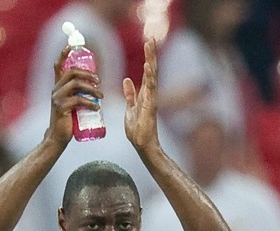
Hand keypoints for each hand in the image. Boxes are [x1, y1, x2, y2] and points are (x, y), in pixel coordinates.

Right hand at [46, 47, 101, 146]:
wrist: (58, 137)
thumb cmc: (68, 120)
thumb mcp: (72, 103)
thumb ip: (79, 94)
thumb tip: (95, 86)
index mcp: (58, 87)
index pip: (57, 66)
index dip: (63, 54)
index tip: (71, 46)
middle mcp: (56, 90)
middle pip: (72, 72)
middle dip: (88, 74)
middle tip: (99, 81)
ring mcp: (57, 98)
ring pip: (76, 84)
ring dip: (92, 88)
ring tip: (101, 97)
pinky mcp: (61, 108)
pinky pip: (78, 100)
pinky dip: (90, 103)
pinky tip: (97, 107)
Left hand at [123, 38, 159, 152]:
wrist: (142, 145)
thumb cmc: (137, 129)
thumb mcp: (130, 108)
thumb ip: (130, 94)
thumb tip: (127, 80)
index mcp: (145, 93)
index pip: (147, 72)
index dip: (147, 57)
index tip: (148, 43)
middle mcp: (150, 94)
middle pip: (151, 69)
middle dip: (151, 54)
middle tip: (151, 38)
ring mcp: (151, 99)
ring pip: (152, 75)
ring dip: (151, 60)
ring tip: (150, 45)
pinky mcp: (150, 106)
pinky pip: (150, 89)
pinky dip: (149, 77)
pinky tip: (148, 66)